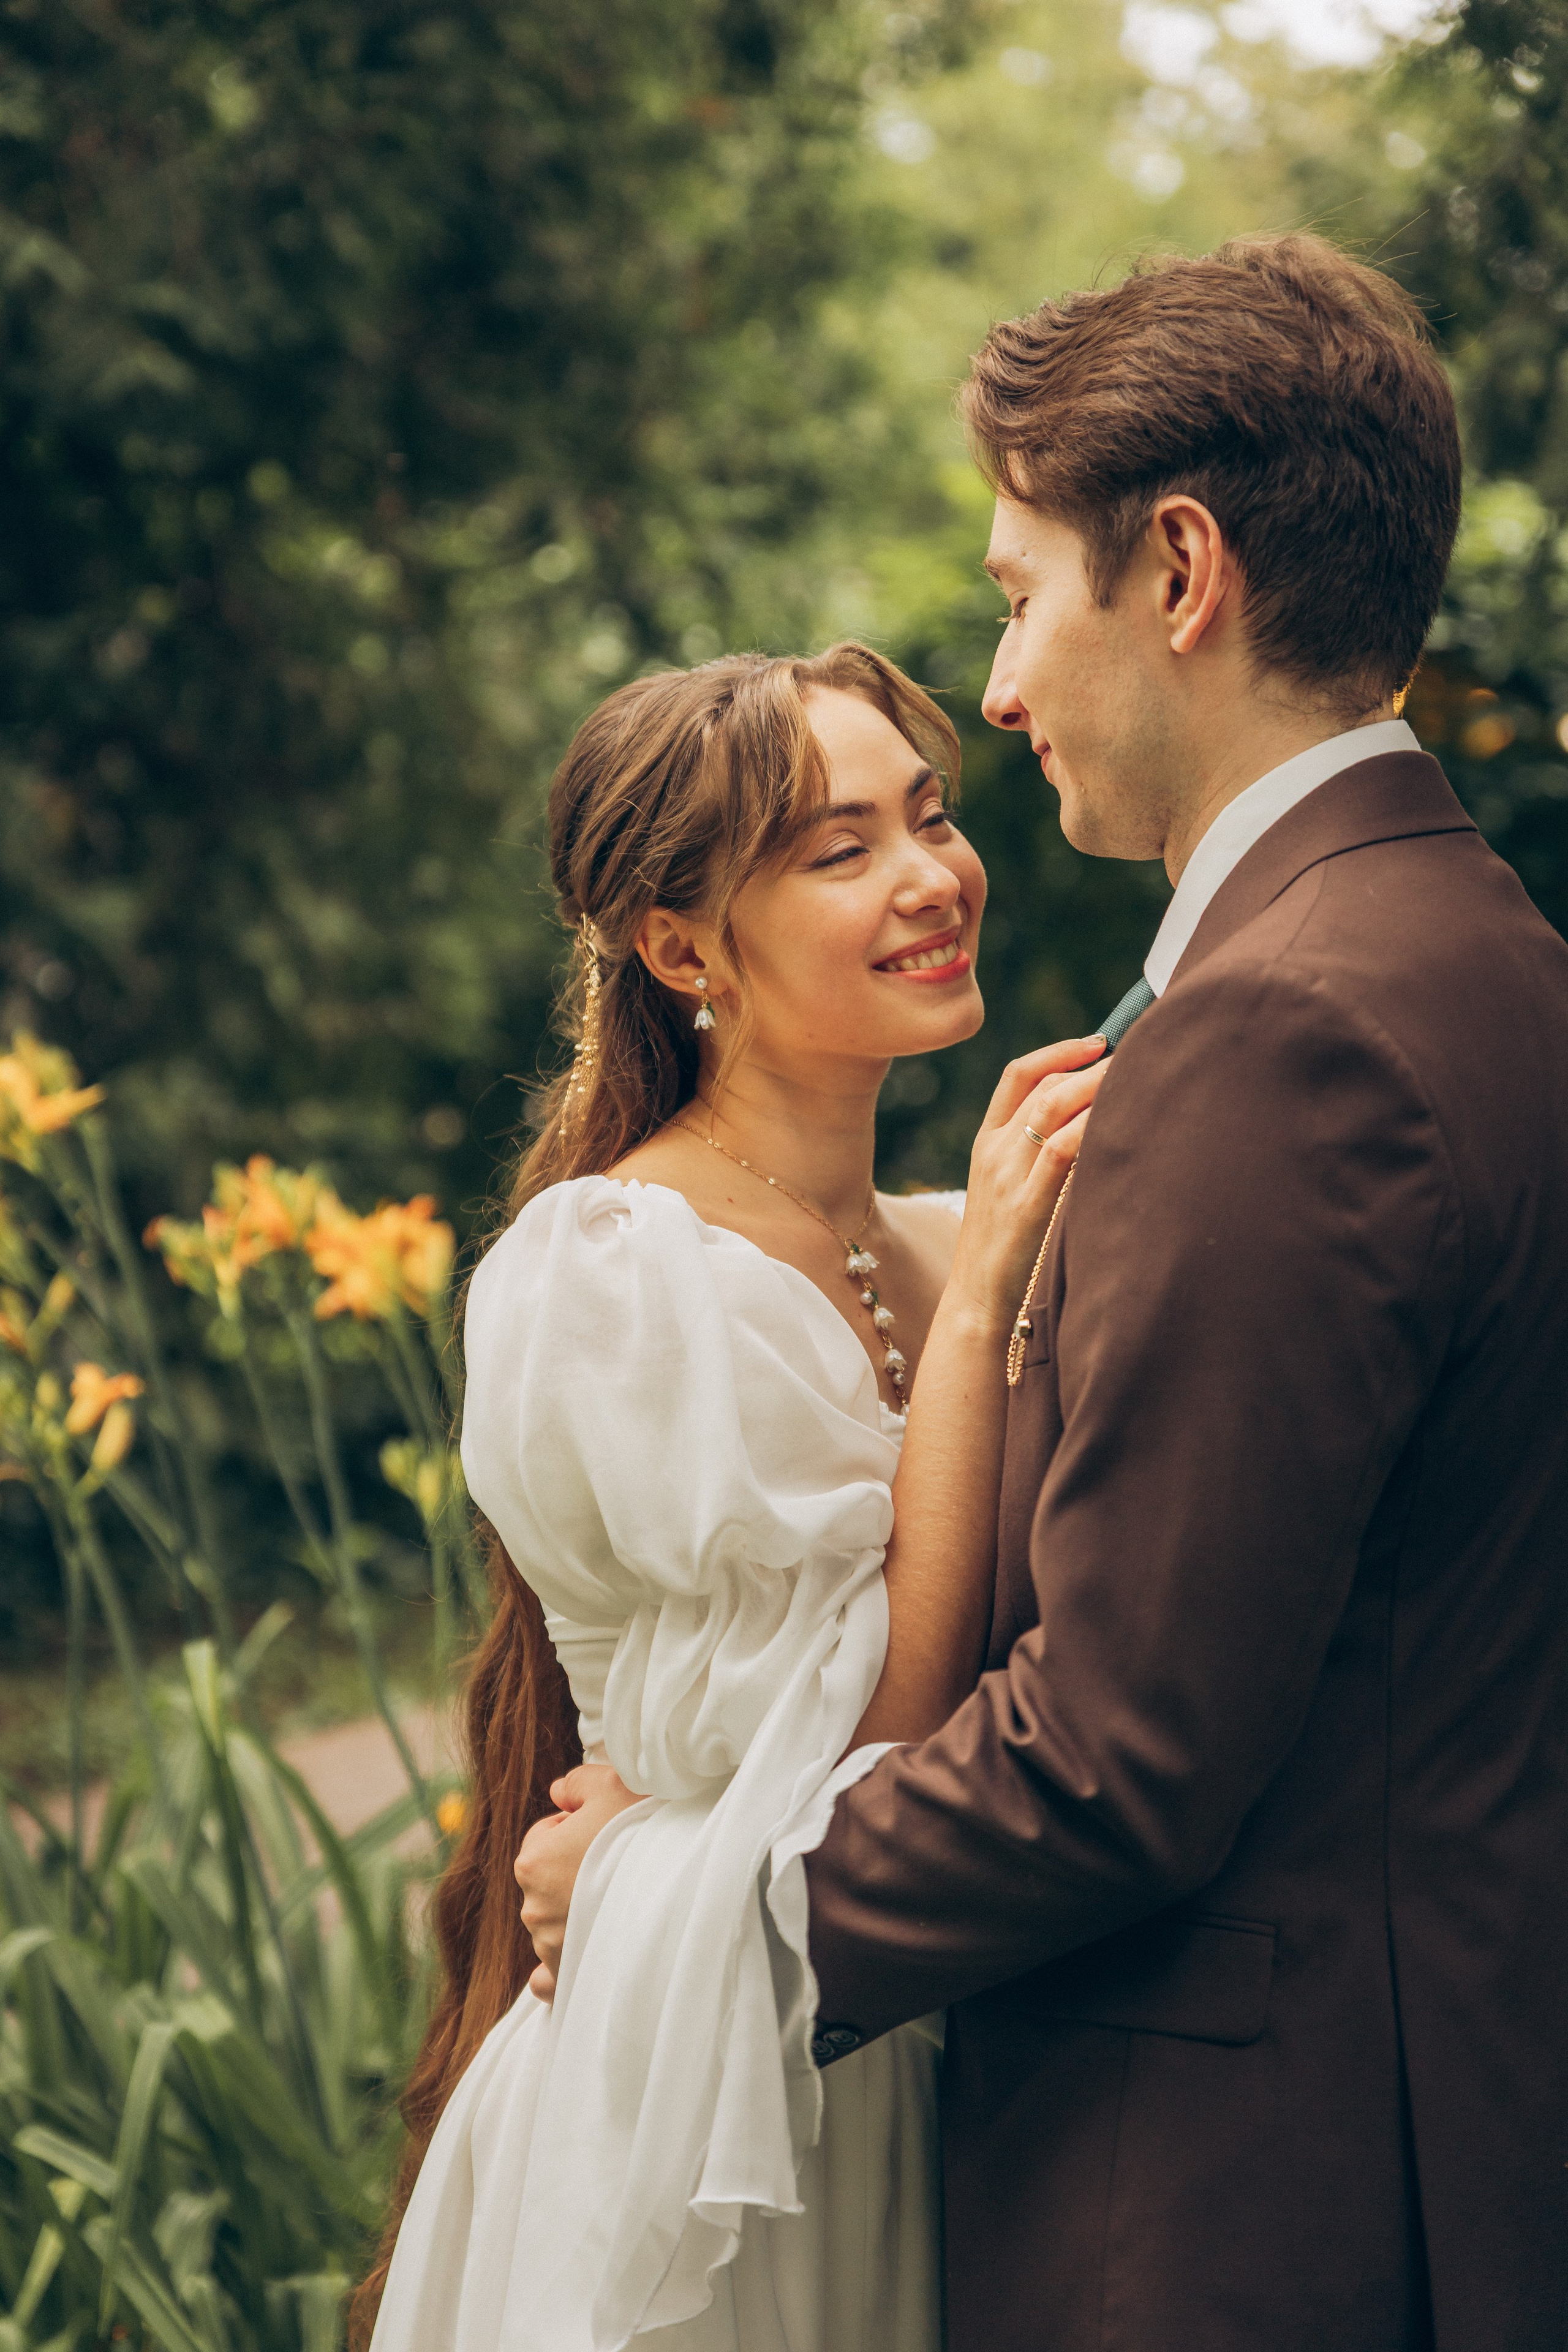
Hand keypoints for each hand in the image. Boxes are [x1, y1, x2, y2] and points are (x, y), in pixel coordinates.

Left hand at [514, 1761, 642, 1999]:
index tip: (604, 1832)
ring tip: (619, 1899)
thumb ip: (574, 1783)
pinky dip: (560, 1966)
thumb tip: (559, 1792)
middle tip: (617, 1863)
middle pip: (549, 1879)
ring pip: (554, 1922)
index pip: (543, 1836)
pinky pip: (549, 1977)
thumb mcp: (609, 1783)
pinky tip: (581, 1955)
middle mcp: (533, 1909)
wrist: (681, 1887)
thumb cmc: (643, 1831)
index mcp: (532, 1862)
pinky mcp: (569, 1977)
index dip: (574, 1828)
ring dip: (576, 1912)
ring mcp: (551, 1947)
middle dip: (574, 1871)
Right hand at [947, 1036, 1108, 1331]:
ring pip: (1052, 1107)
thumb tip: (1092, 1127)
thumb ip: (1037, 1158)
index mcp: (987, 1144)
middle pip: (1043, 1086)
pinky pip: (1062, 1151)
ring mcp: (1006, 1177)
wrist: (976, 1304)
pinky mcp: (1026, 1207)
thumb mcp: (1010, 1193)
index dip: (1059, 1051)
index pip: (1018, 1076)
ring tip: (1136, 1077)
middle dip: (1091, 1065)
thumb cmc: (1005, 1253)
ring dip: (1097, 1086)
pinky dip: (1092, 1128)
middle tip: (1137, 1056)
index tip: (1099, 1042)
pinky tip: (1121, 1123)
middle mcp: (994, 1152)